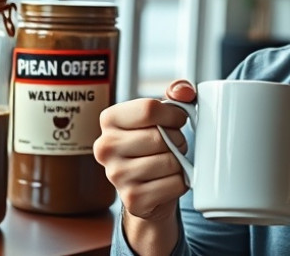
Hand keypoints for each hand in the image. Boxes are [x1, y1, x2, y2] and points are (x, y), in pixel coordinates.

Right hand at [93, 80, 195, 254]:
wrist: (147, 188)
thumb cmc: (154, 145)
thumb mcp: (163, 114)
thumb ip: (176, 94)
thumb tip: (184, 91)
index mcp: (109, 119)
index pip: (149, 109)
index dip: (173, 114)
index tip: (178, 120)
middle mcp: (105, 147)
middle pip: (160, 137)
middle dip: (177, 140)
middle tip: (172, 146)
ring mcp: (116, 175)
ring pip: (169, 161)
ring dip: (179, 162)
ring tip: (169, 162)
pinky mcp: (132, 199)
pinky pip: (174, 184)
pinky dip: (180, 182)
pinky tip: (168, 180)